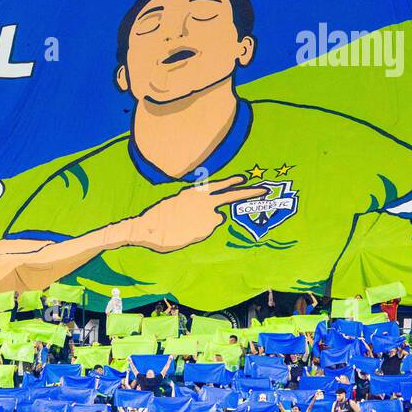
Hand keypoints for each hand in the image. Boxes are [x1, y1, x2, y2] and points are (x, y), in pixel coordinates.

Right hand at [119, 177, 269, 252]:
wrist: (148, 228)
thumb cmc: (159, 218)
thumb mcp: (177, 204)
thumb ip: (195, 205)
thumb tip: (212, 213)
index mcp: (195, 193)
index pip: (219, 185)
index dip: (233, 182)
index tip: (244, 179)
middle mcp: (205, 202)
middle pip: (231, 196)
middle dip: (249, 192)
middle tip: (263, 190)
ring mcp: (206, 216)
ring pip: (215, 219)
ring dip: (207, 221)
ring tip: (190, 223)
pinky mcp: (205, 230)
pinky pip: (207, 230)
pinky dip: (201, 231)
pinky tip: (187, 231)